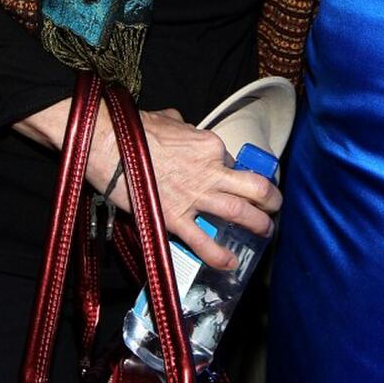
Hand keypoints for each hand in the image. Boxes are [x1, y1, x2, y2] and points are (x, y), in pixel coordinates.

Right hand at [93, 107, 280, 270]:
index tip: (240, 181)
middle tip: (275, 207)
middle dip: (270, 199)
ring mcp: (194, 196)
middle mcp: (210, 170)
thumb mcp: (168, 119)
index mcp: (210, 144)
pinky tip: (231, 263)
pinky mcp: (174, 219)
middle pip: (254, 187)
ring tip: (266, 232)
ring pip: (238, 213)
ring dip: (257, 225)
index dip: (238, 173)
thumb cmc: (136, 130)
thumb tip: (182, 127)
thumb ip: (183, 126)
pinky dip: (220, 255)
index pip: (234, 162)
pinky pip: (203, 241)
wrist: (108, 144)